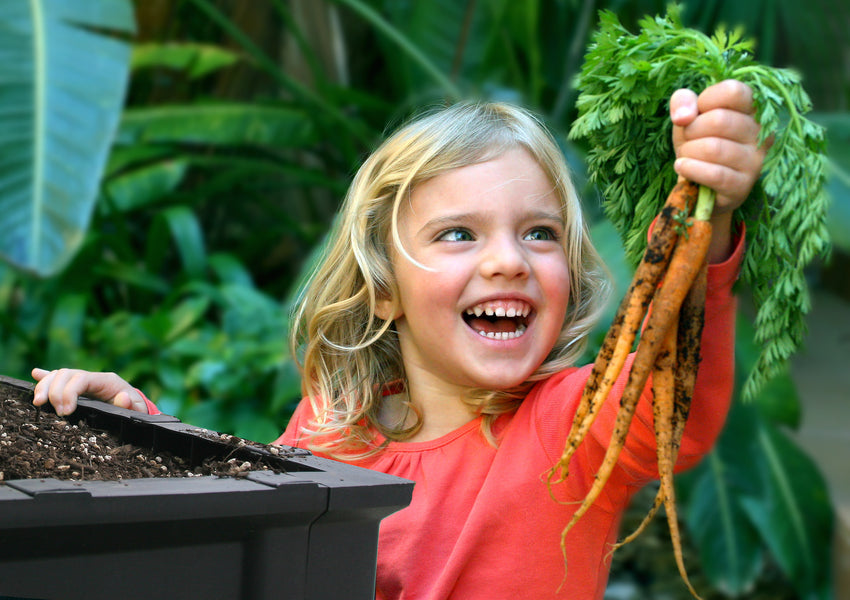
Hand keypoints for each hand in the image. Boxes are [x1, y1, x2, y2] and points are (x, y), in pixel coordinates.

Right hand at [31, 368, 147, 415]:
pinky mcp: (74, 387)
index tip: (66, 412)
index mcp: (106, 380)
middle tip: (58, 413)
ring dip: (44, 386)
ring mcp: (81, 381)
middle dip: (55, 392)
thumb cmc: (134, 408)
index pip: (81, 378)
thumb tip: (123, 398)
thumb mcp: (138, 409)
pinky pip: (57, 378)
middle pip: (65, 374)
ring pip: (57, 375)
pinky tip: (34, 375)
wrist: (133, 407)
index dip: (69, 392)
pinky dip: (45, 377)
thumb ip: (132, 405)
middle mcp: (92, 377)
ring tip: (38, 403)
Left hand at [670, 79, 767, 216]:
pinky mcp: (743, 186)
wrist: (699, 183)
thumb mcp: (687, 117)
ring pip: (713, 148)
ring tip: (686, 156)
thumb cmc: (697, 142)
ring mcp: (755, 161)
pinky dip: (690, 168)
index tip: (696, 113)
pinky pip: (714, 174)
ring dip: (688, 152)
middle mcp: (760, 133)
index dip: (706, 100)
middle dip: (691, 130)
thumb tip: (683, 115)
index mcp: (751, 109)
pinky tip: (682, 167)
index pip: (733, 91)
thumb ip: (683, 101)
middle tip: (689, 139)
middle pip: (719, 120)